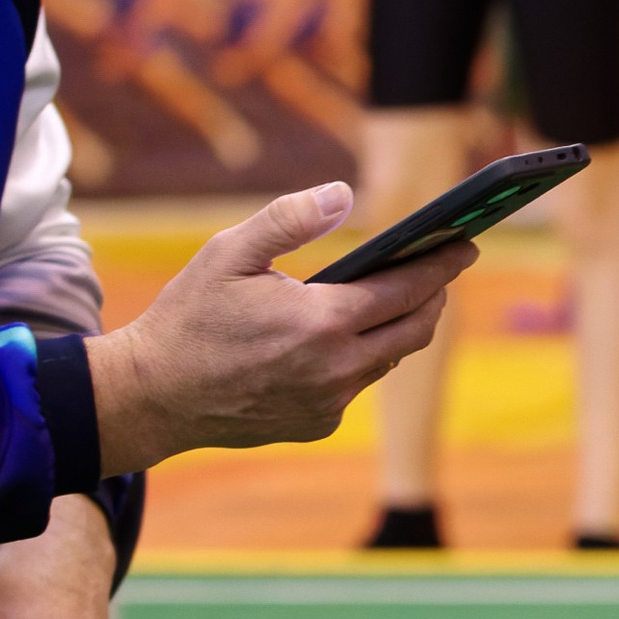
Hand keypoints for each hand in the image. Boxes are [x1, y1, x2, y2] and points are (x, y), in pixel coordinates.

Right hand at [86, 185, 473, 471]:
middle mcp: (336, 369)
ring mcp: (328, 403)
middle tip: (442, 268)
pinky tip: (348, 335)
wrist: (152, 397)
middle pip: (415, 330)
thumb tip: (343, 193)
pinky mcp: (316, 425)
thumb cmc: (188, 317)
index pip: (407, 290)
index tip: (467, 244)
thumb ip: (289, 219)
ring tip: (398, 294)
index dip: (442, 264)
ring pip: (387, 359)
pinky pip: (356, 385)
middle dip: (435, 296)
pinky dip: (361, 357)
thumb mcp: (230, 253)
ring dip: (398, 327)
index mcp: (322, 323)